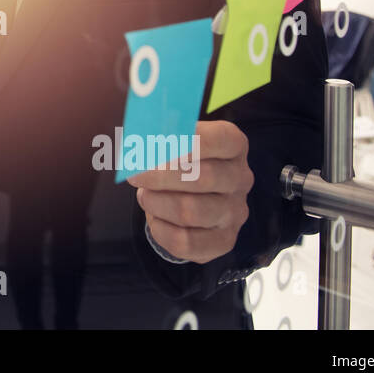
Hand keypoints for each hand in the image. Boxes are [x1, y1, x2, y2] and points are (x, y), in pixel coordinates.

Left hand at [126, 120, 253, 263]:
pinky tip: (155, 218)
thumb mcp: (168, 137)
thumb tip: (137, 134)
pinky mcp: (223, 240)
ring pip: (190, 211)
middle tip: (133, 175)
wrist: (185, 194)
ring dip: (156, 203)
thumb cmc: (176, 159)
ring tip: (145, 196)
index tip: (152, 145)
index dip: (184, 141)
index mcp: (233, 145)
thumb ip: (155, 130)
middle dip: (159, 176)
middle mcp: (240, 179)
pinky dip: (160, 230)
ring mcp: (234, 212)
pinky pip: (186, 241)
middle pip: (203, 177)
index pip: (218, 139)